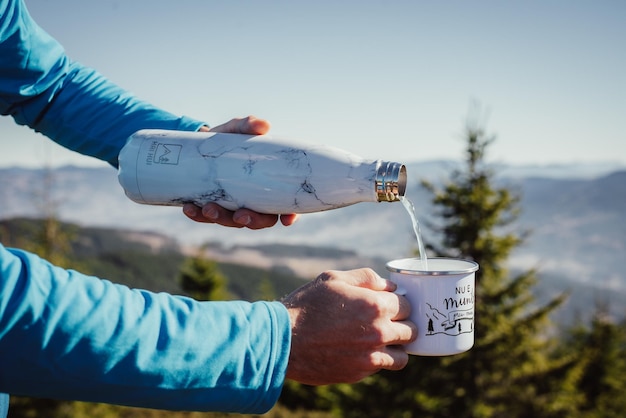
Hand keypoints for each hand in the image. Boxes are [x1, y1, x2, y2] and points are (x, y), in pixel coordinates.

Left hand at [182, 116, 298, 228]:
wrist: (199, 142)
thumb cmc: (227, 137)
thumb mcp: (237, 128)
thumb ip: (249, 125)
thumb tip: (263, 126)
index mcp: (268, 185)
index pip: (285, 206)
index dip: (290, 216)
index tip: (286, 220)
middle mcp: (253, 200)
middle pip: (261, 220)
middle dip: (252, 221)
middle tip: (240, 215)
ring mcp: (232, 206)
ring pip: (232, 221)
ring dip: (221, 218)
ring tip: (208, 208)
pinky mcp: (210, 206)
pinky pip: (205, 217)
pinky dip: (198, 215)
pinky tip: (189, 208)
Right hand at [281, 268, 416, 384]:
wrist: (283, 339)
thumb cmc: (306, 305)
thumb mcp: (333, 279)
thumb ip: (366, 278)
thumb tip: (390, 285)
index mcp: (375, 305)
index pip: (407, 305)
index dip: (399, 303)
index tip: (390, 304)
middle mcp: (378, 332)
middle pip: (411, 331)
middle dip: (403, 324)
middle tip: (389, 321)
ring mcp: (370, 356)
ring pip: (402, 356)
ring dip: (396, 347)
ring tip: (381, 340)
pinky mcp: (359, 373)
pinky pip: (381, 367)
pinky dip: (377, 359)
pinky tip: (361, 349)